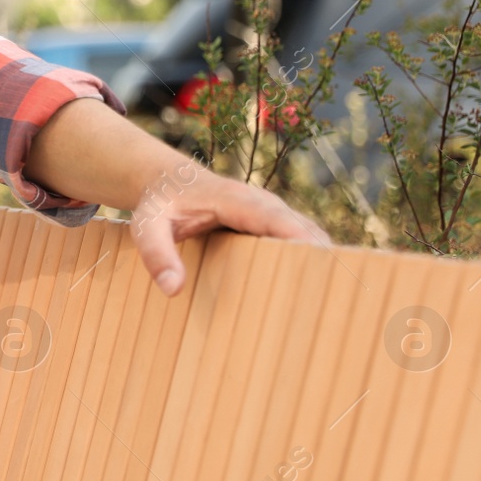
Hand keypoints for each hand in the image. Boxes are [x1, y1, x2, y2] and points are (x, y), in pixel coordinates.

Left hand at [130, 165, 331, 296]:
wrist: (168, 181)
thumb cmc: (158, 203)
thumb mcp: (146, 226)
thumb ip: (156, 254)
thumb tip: (173, 289)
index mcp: (234, 199)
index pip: (273, 217)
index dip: (298, 236)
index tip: (322, 258)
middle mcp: (262, 204)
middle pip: (302, 230)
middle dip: (320, 258)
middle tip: (334, 295)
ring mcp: (272, 214)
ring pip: (307, 237)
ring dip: (320, 263)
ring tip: (333, 300)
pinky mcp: (273, 226)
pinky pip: (300, 243)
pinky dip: (310, 262)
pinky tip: (315, 293)